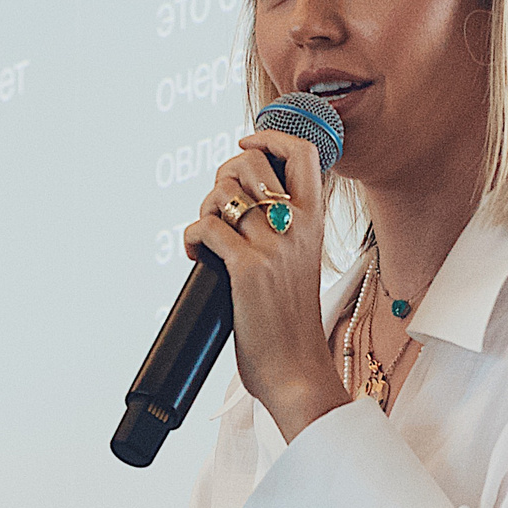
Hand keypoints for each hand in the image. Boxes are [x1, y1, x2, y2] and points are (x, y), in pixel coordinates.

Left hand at [184, 127, 352, 441]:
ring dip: (205, 208)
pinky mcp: (247, 269)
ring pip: (224, 194)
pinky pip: (206, 228)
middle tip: (220, 204)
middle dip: (224, 175)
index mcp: (315, 221)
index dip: (269, 138)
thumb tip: (247, 202)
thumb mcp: (303, 261)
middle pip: (252, 164)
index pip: (303, 153)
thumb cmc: (293, 320)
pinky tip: (196, 255)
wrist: (297, 369)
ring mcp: (273, 247)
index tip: (248, 148)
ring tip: (208, 234)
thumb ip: (287, 229)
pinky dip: (192, 238)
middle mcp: (298, 227)